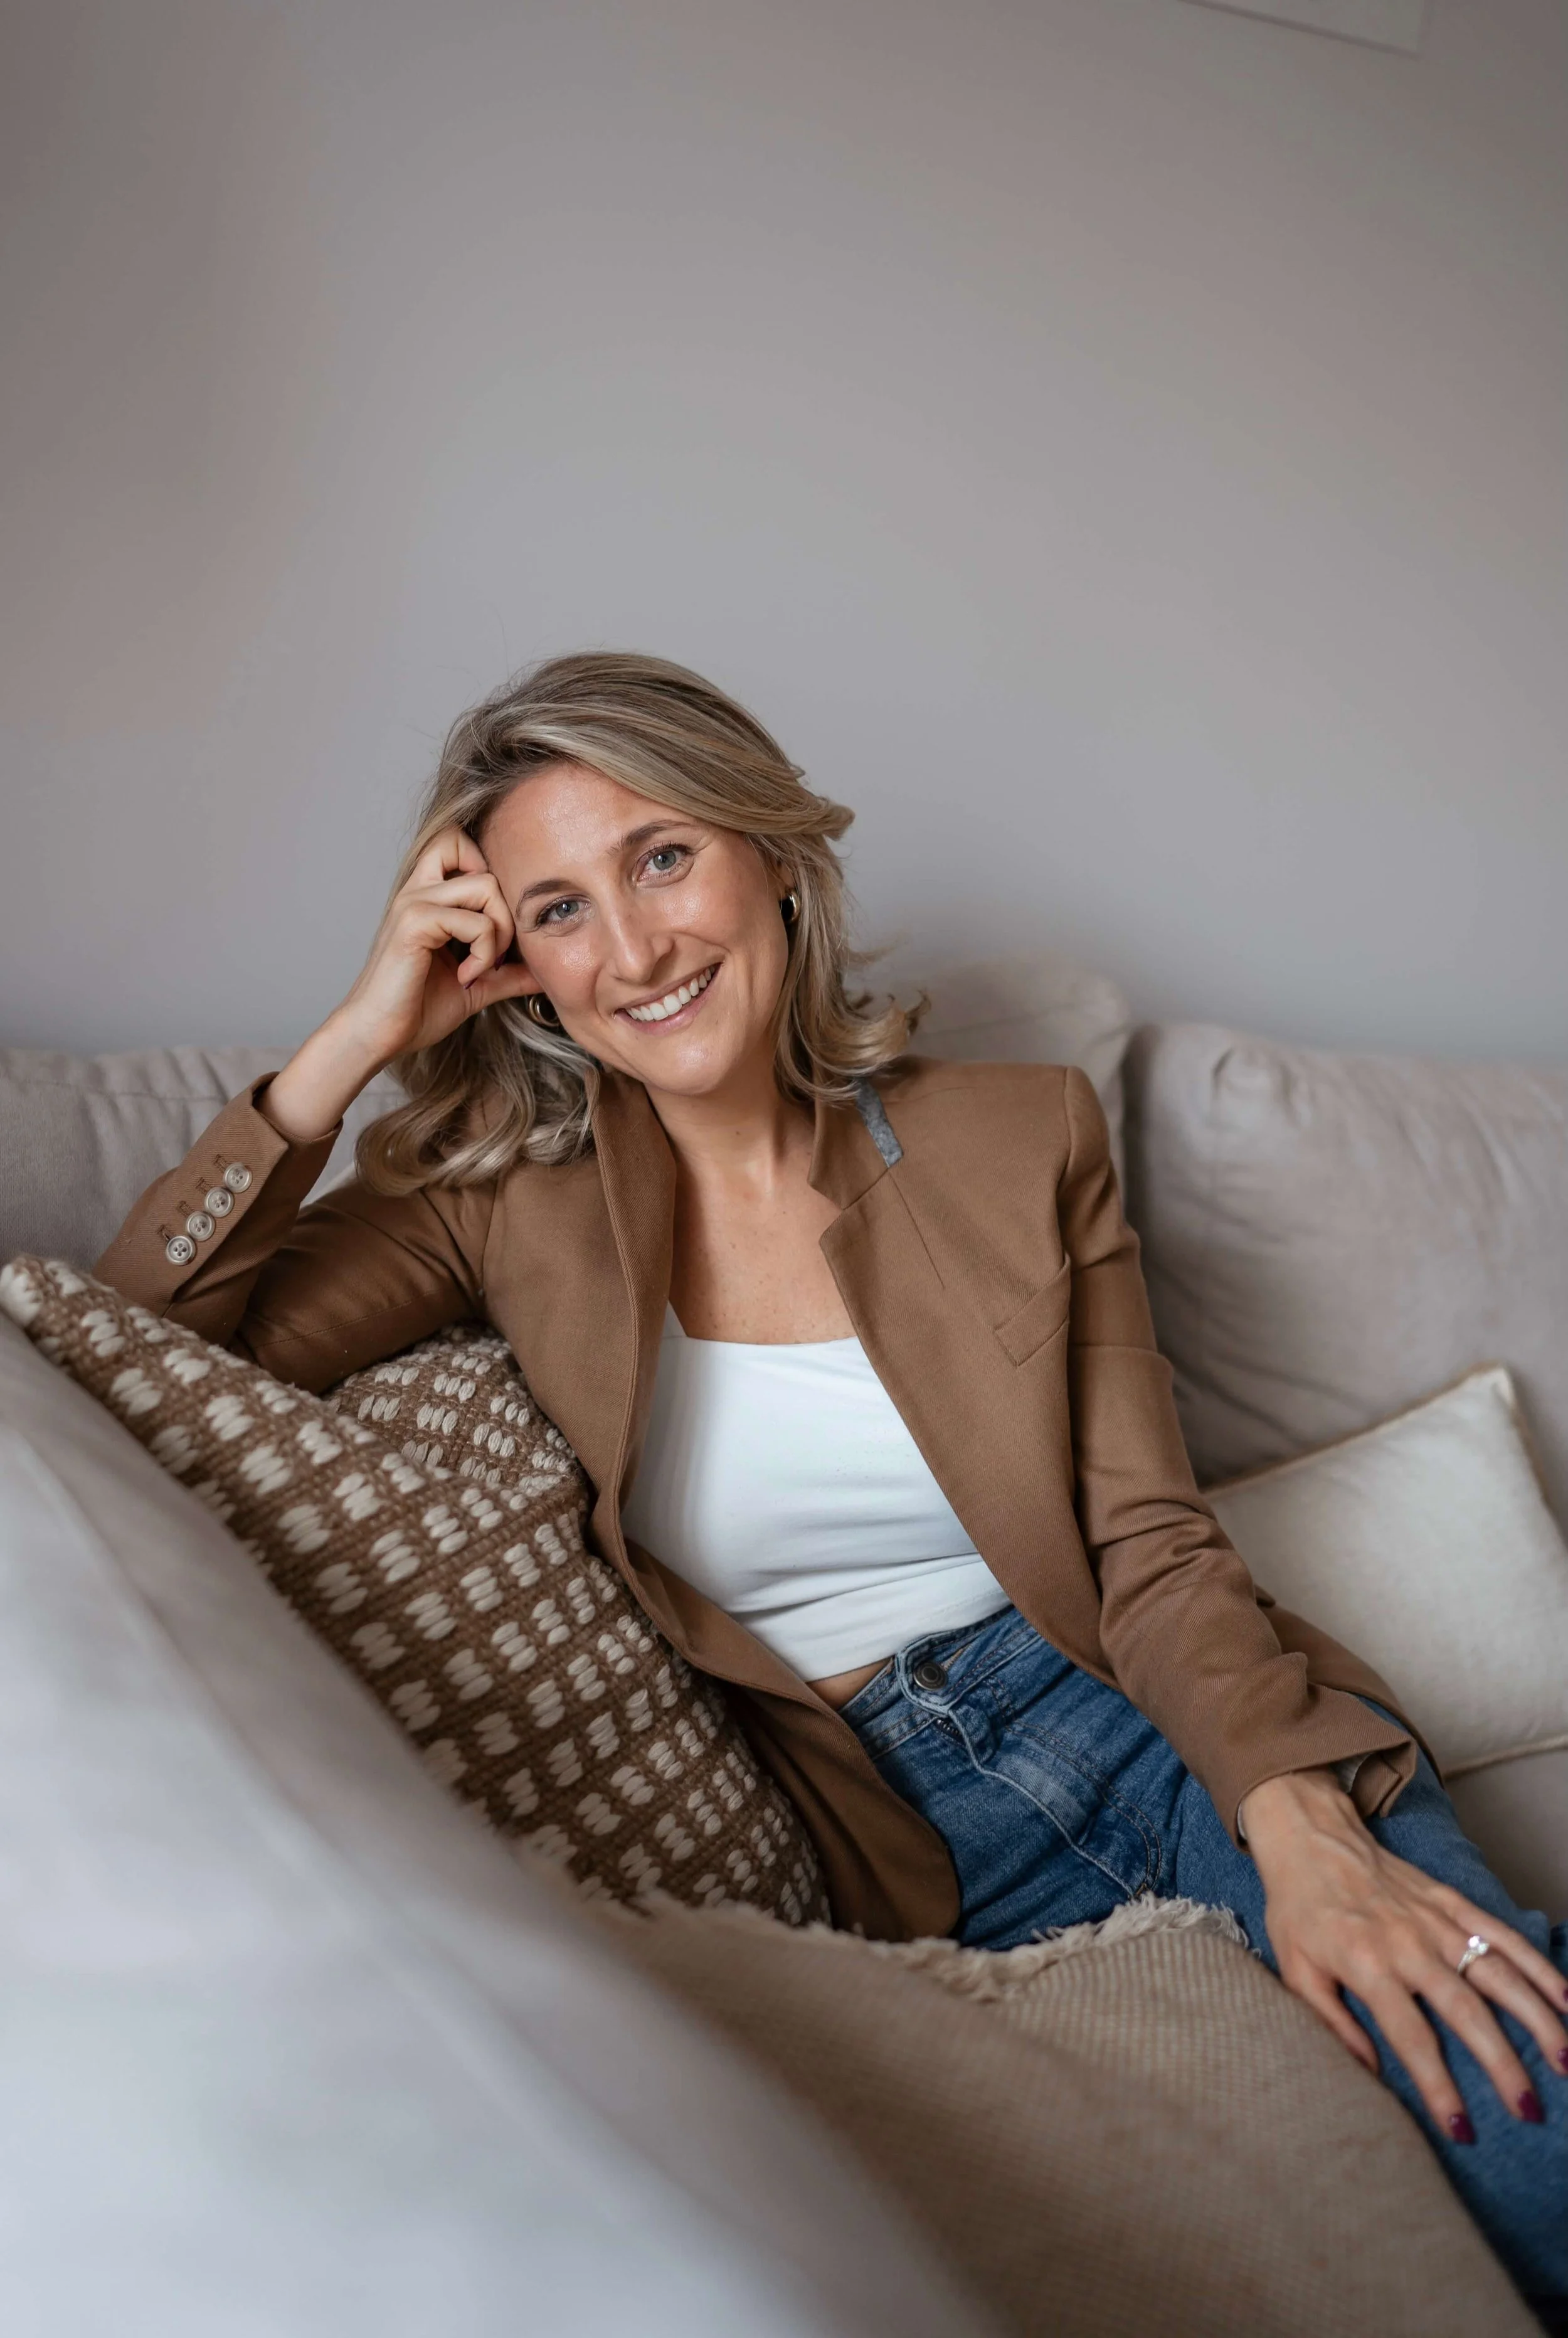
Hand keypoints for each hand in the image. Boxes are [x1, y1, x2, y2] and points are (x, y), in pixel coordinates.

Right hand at [263, 828, 536, 1141]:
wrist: (377, 1035)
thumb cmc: (415, 1010)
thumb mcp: (476, 985)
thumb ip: (509, 972)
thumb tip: (547, 969)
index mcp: (427, 896)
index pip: (460, 843)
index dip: (488, 870)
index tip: (491, 927)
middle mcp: (417, 890)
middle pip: (474, 848)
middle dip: (503, 902)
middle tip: (495, 948)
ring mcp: (413, 903)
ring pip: (486, 885)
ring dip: (498, 932)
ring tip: (482, 967)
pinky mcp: (414, 923)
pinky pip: (475, 922)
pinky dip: (483, 953)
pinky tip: (467, 978)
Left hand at [1239, 1767, 1567, 2135]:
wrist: (1310, 1837)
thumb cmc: (1299, 1909)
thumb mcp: (1294, 1968)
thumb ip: (1330, 2021)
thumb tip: (1367, 2071)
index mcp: (1367, 1964)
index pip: (1411, 2036)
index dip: (1438, 2085)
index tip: (1462, 2128)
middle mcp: (1409, 1944)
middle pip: (1465, 2011)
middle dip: (1501, 2063)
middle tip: (1528, 2109)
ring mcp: (1436, 1921)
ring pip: (1497, 1973)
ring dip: (1536, 2017)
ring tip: (1564, 2061)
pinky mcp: (1452, 1902)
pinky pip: (1502, 1935)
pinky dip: (1538, 1966)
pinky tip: (1566, 2000)